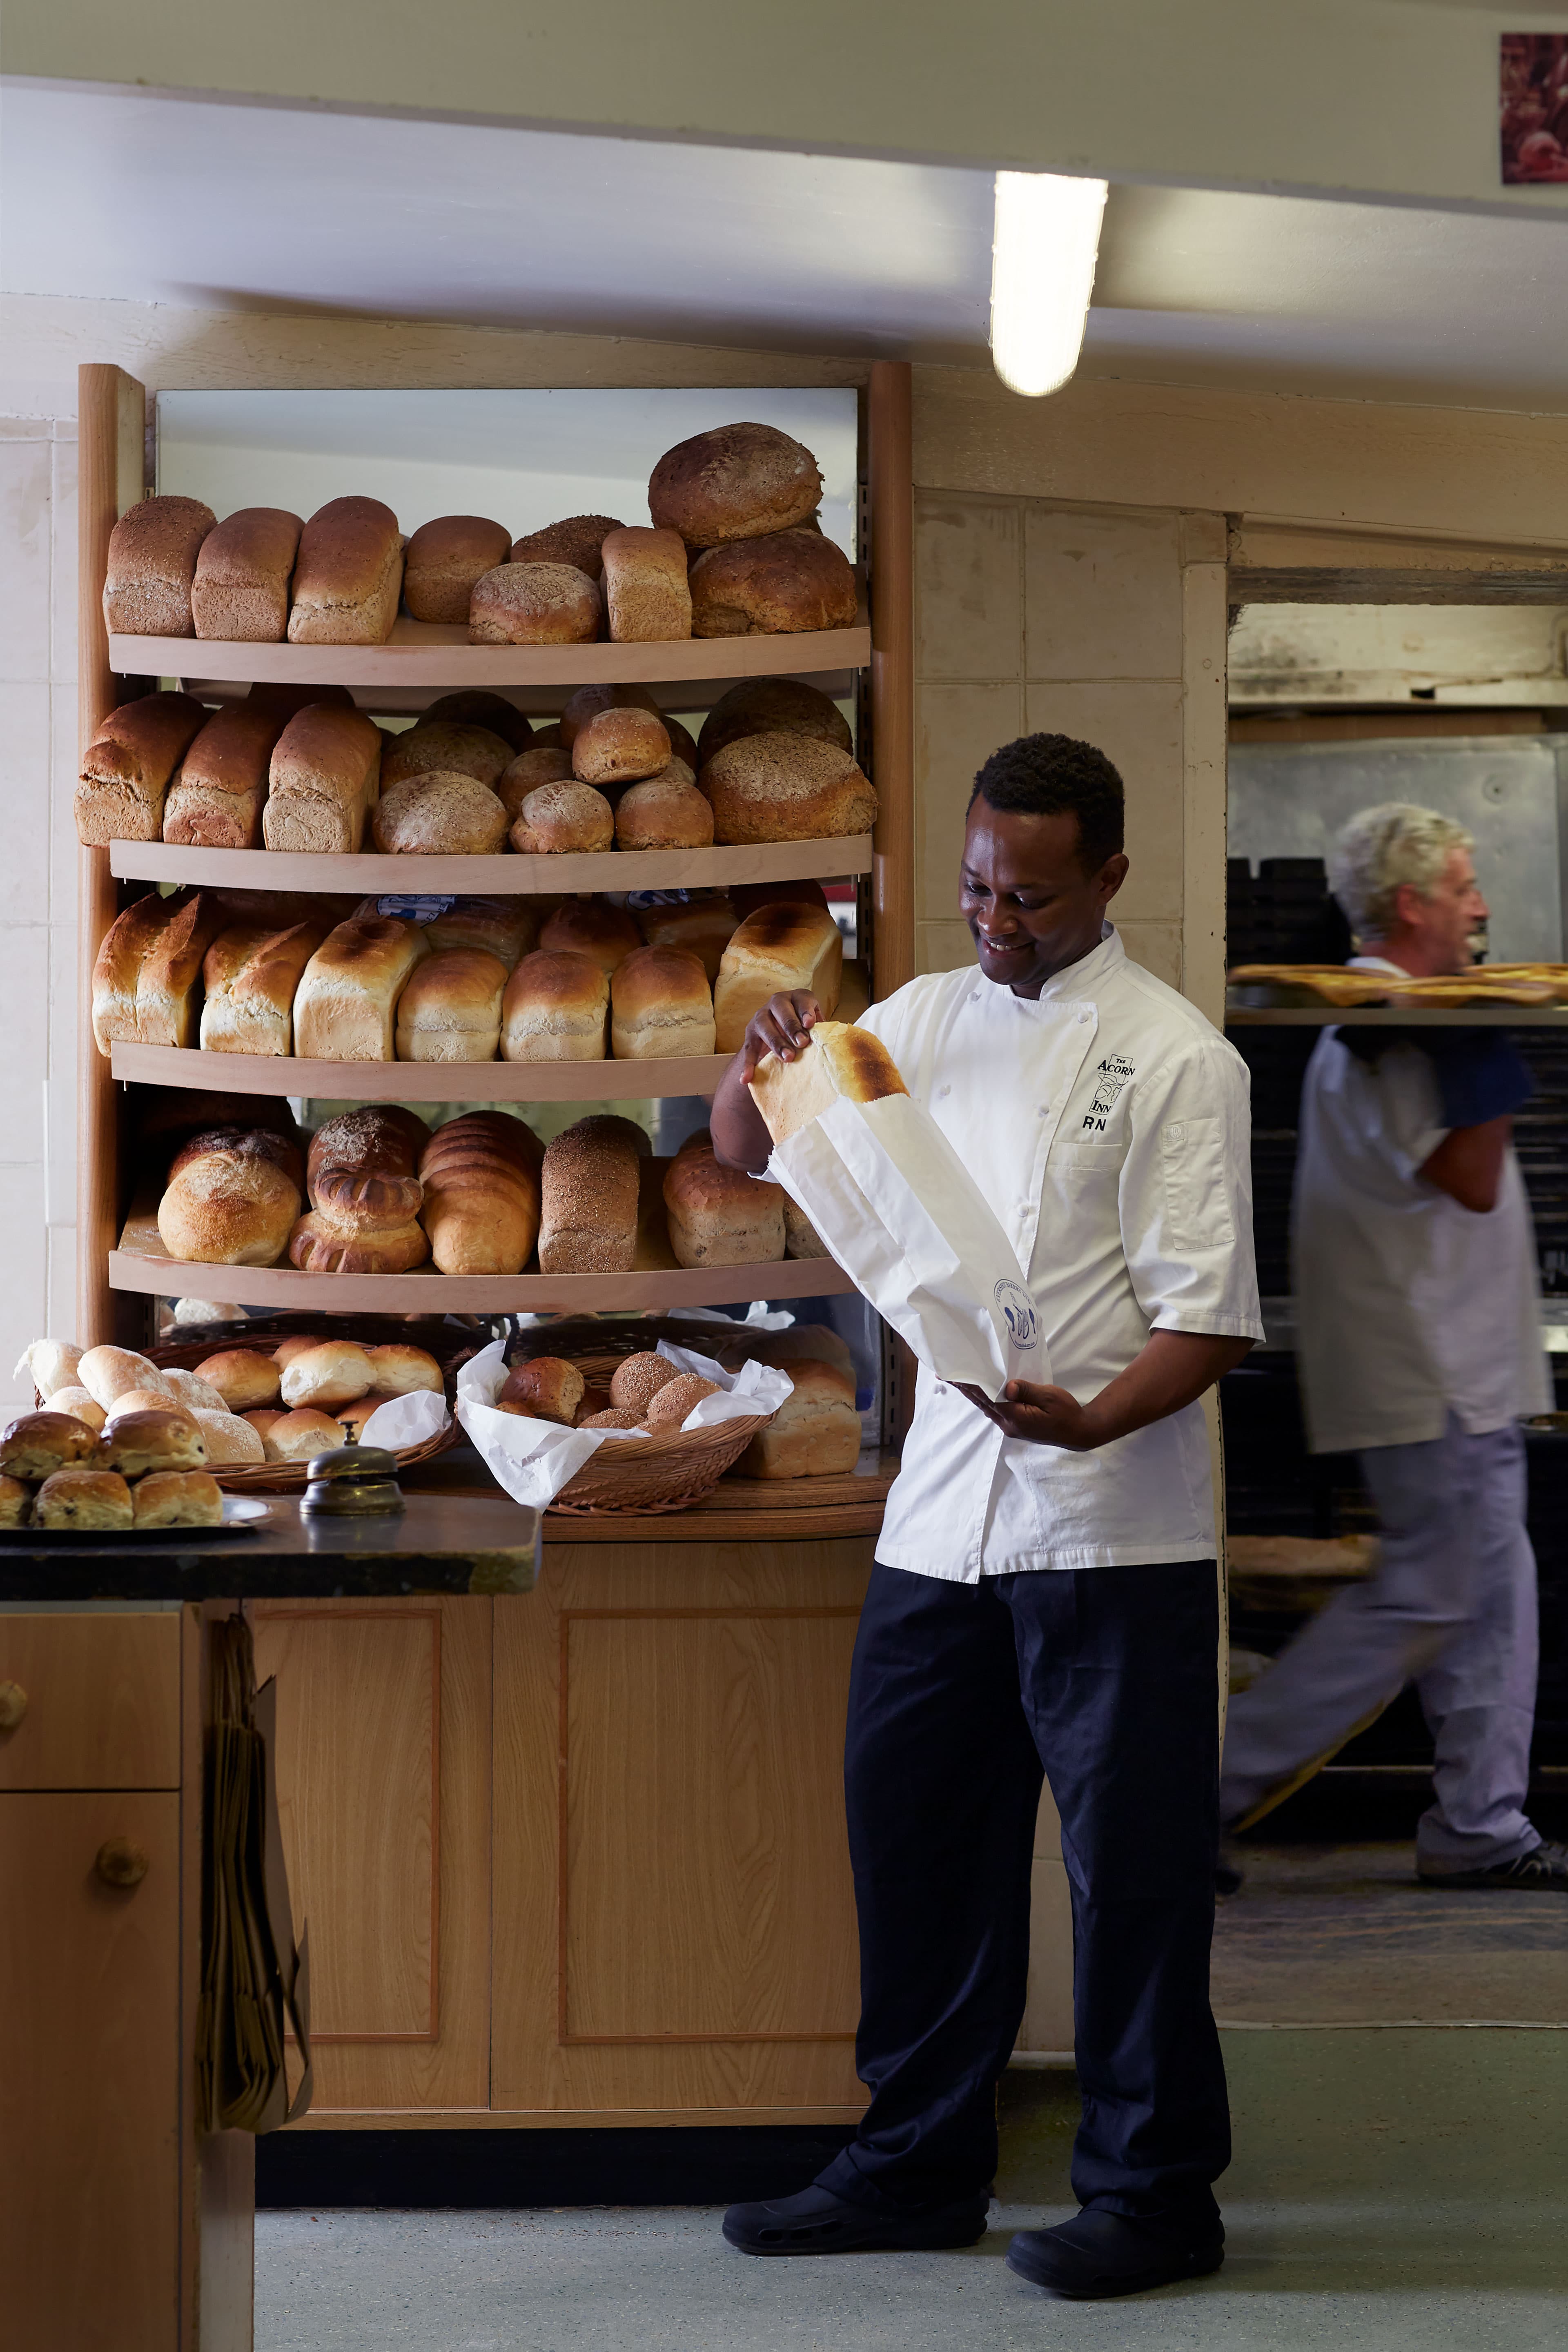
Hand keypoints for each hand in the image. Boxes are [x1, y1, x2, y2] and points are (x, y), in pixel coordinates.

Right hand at [740, 991, 822, 1085]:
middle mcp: (777, 1003)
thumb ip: (821, 1031)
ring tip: (787, 1057)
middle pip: (781, 1008)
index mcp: (797, 999)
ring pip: (764, 1025)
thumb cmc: (805, 1032)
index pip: (801, 999)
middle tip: (802, 1043)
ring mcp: (761, 1017)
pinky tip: (746, 1078)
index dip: (805, 1010)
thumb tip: (837, 1044)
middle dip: (791, 1025)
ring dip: (775, 1041)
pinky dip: (747, 1064)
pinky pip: (747, 1049)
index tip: (810, 1024)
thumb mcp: (814, 1028)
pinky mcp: (750, 1035)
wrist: (780, 1038)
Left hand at [954, 1379, 1100, 1450]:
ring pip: (987, 1407)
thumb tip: (1007, 1386)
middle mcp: (1008, 1425)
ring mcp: (1011, 1428)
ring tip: (958, 1381)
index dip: (969, 1385)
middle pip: (982, 1403)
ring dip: (973, 1394)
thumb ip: (1027, 1390)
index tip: (953, 1375)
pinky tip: (980, 1391)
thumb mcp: (1049, 1397)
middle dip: (964, 1389)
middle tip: (945, 1375)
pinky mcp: (1016, 1427)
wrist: (1079, 1432)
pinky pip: (995, 1410)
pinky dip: (985, 1399)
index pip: (987, 1397)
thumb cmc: (1067, 1412)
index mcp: (1015, 1417)